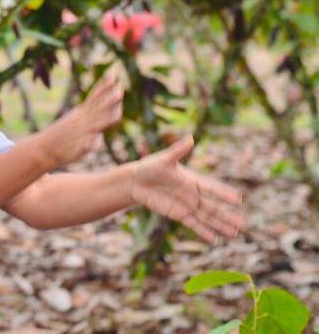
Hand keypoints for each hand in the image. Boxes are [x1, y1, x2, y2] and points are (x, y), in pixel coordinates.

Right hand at [40, 74, 123, 167]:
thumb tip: (106, 94)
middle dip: (110, 100)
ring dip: (106, 120)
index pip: (95, 97)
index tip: (113, 73)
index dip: (104, 86)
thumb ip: (92, 106)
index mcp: (83, 113)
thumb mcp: (78, 116)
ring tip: (117, 116)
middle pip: (99, 109)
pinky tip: (98, 141)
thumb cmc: (65, 132)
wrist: (44, 148)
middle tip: (120, 90)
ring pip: (96, 126)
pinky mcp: (77, 148)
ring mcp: (80, 133)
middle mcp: (83, 121)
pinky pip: (87, 145)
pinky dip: (92, 143)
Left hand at [129, 135, 243, 242]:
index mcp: (192, 180)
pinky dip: (203, 232)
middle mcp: (193, 194)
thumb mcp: (164, 159)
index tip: (239, 200)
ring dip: (220, 226)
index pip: (212, 188)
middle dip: (227, 215)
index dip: (224, 194)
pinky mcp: (177, 214)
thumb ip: (178, 151)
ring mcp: (186, 205)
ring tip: (234, 234)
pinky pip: (193, 224)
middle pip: (213, 207)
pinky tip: (214, 240)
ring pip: (206, 217)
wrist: (136, 181)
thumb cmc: (150, 167)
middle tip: (243, 224)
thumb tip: (190, 138)